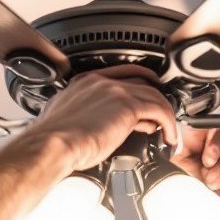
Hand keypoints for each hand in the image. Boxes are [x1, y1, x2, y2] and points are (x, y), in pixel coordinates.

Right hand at [28, 65, 179, 171]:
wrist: (51, 146)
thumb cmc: (51, 141)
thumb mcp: (65, 120)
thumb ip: (80, 115)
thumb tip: (93, 126)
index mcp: (84, 82)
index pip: (120, 74)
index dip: (140, 82)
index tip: (150, 92)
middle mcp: (100, 82)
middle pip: (140, 82)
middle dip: (154, 99)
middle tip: (161, 118)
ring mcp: (114, 91)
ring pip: (153, 95)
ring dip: (165, 114)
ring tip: (168, 132)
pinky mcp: (127, 106)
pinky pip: (159, 109)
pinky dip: (169, 123)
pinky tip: (168, 136)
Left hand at [171, 127, 219, 212]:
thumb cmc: (187, 198)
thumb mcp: (176, 170)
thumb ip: (177, 149)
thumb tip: (179, 135)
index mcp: (197, 145)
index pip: (210, 128)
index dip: (213, 143)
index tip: (207, 160)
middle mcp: (216, 151)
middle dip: (218, 165)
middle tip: (208, 180)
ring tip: (214, 187)